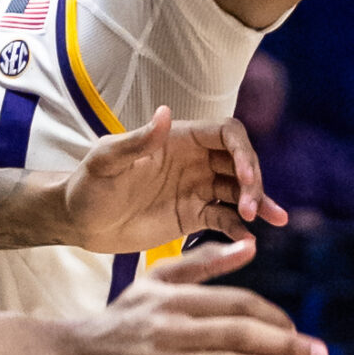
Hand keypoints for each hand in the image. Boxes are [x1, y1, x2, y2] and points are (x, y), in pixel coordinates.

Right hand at [60, 238, 325, 354]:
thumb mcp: (157, 280)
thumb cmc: (122, 318)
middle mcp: (169, 328)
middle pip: (235, 333)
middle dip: (282, 343)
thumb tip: (251, 246)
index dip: (271, 316)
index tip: (297, 331)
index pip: (234, 303)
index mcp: (174, 298)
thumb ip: (204, 262)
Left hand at [61, 107, 286, 253]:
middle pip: (240, 163)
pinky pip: (224, 220)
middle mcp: (194, 161)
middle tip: (254, 209)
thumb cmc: (87, 184)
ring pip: (238, 192)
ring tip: (274, 221)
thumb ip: (138, 141)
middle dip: (254, 182)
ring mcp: (196, 189)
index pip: (226, 134)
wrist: (79, 222)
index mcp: (179, 139)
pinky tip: (249, 242)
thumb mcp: (106, 161)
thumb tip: (166, 113)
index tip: (244, 177)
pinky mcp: (193, 217)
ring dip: (258, 203)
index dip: (243, 152)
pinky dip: (239, 229)